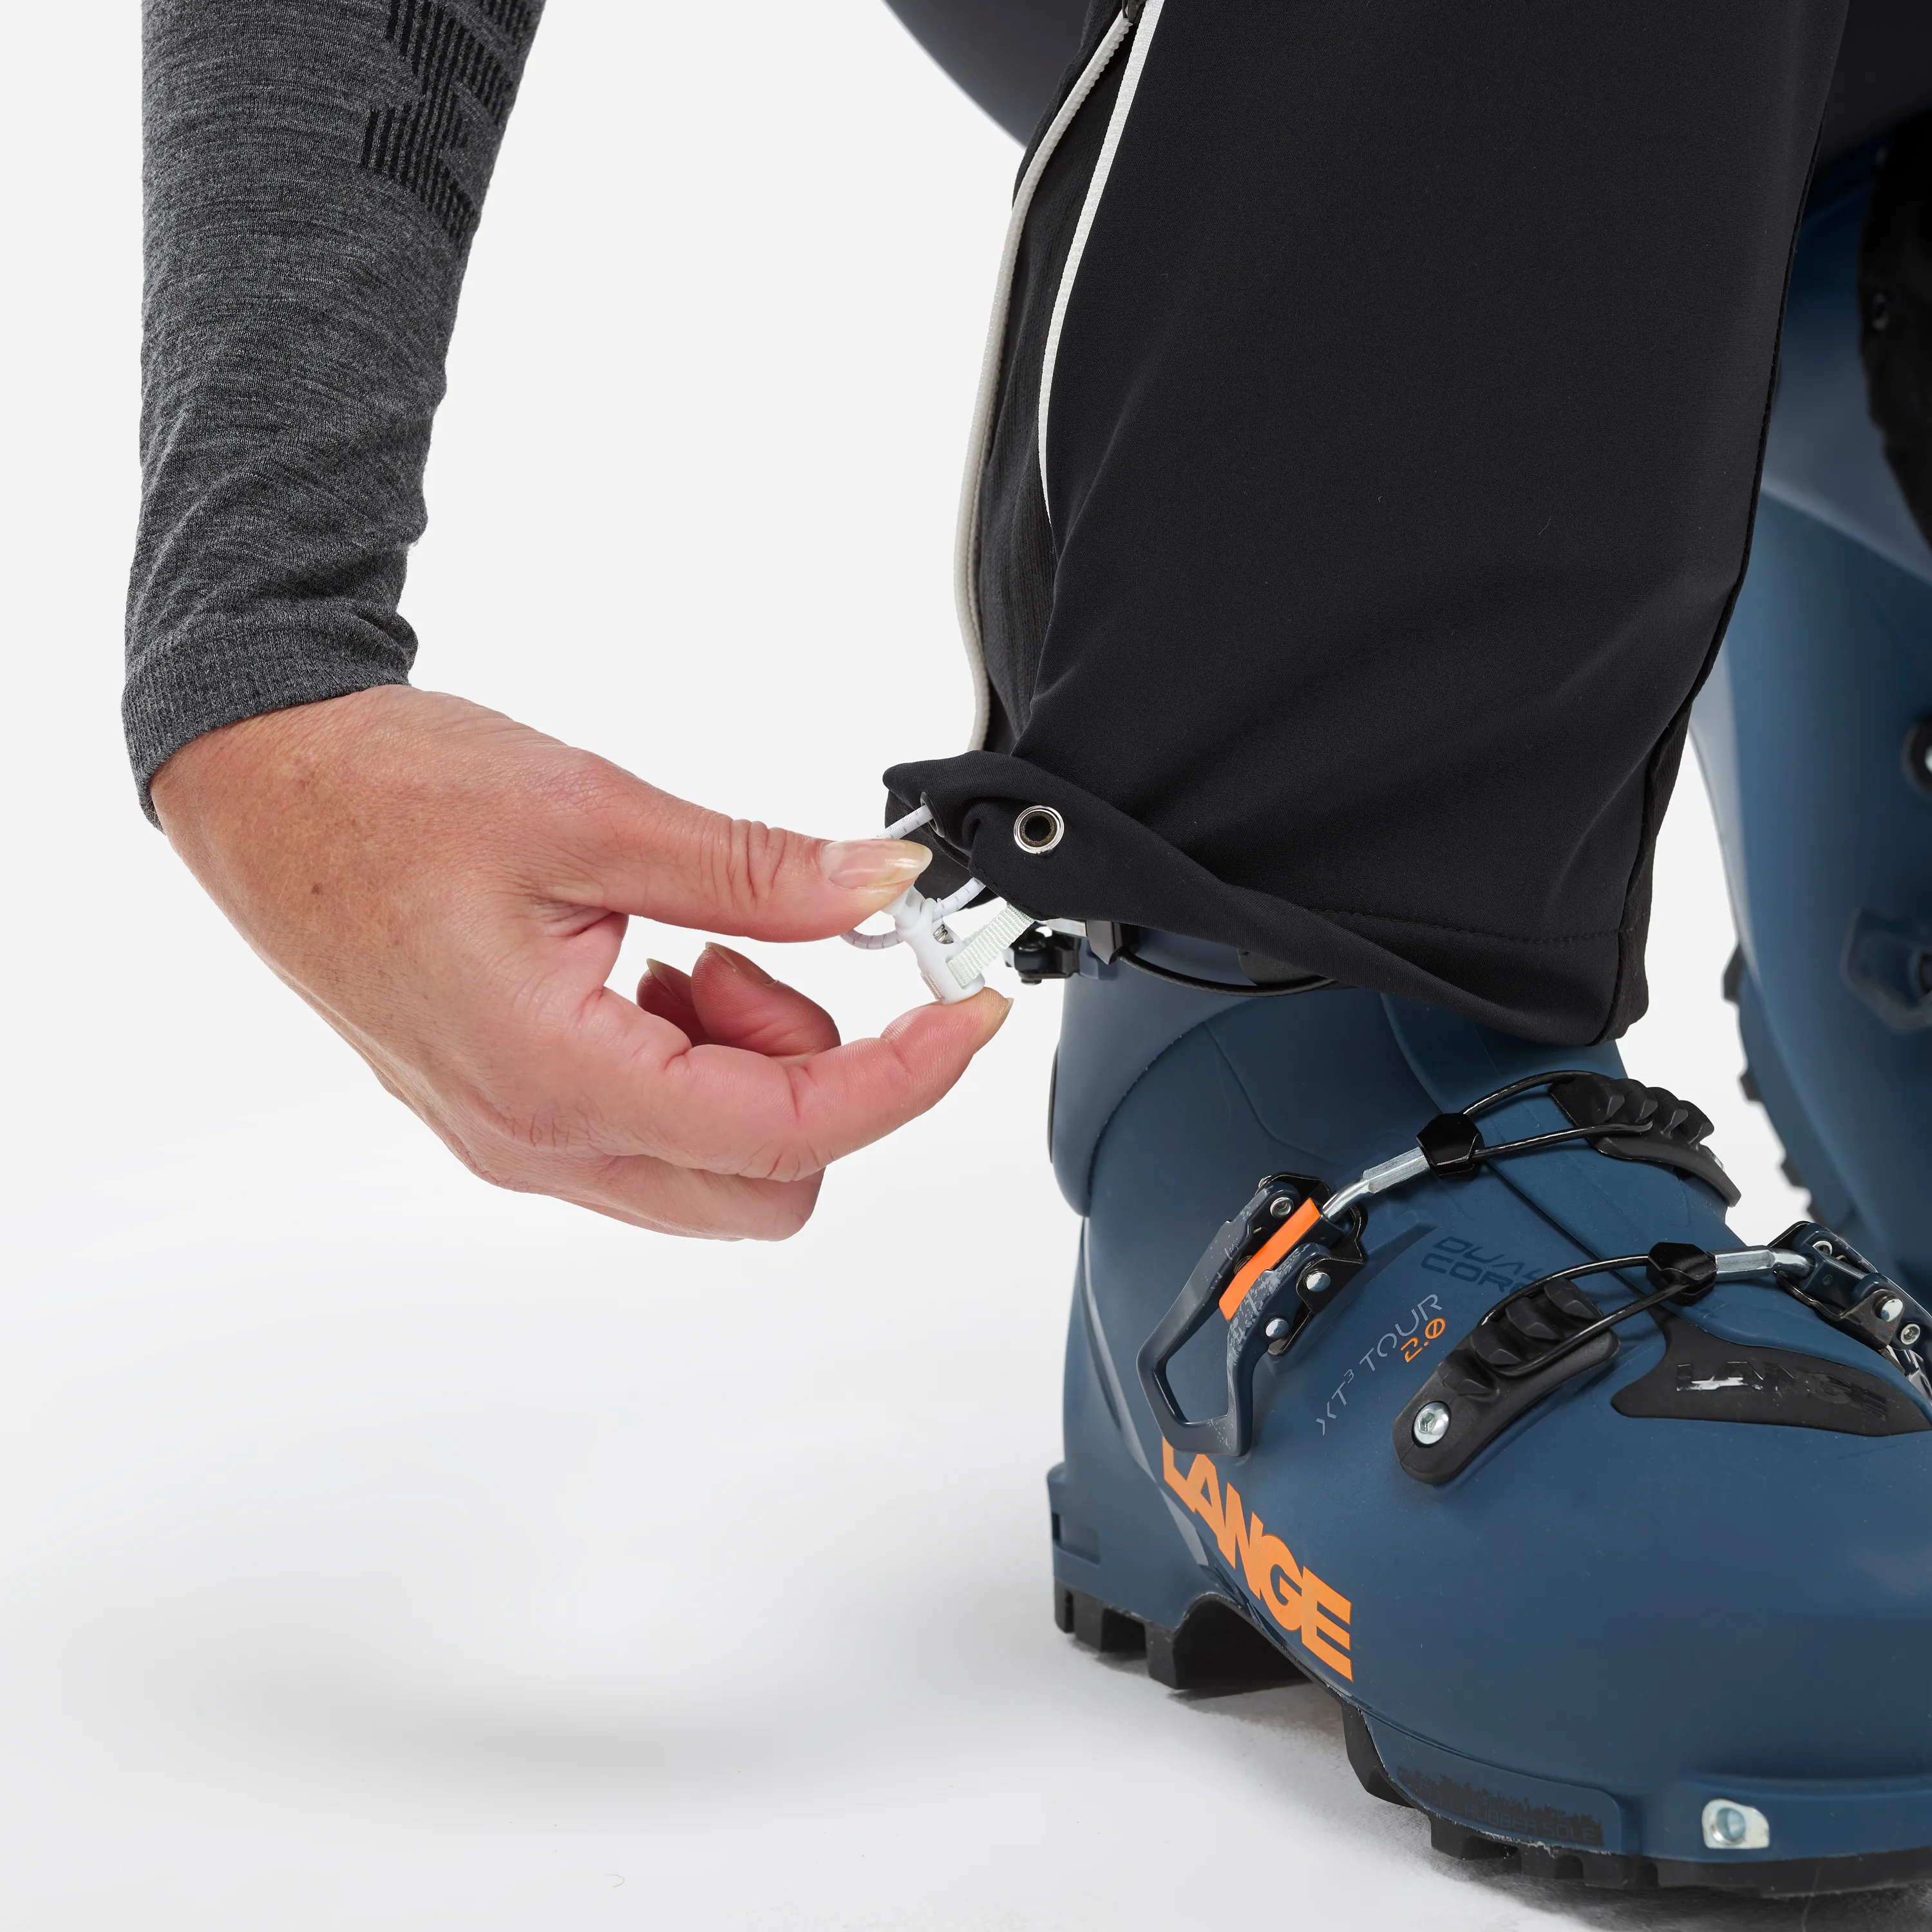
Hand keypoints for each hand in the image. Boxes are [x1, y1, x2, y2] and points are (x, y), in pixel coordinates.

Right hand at [150, 686, 1007, 1237]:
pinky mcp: (519, 1116)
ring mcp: (522, 1142)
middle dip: (816, 1078)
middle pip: (766, 1185)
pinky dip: (697, 1066)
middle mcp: (537, 1142)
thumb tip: (880, 889)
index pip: (788, 1132)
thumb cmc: (386, 797)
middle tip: (769, 957)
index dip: (906, 1078)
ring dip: (749, 1069)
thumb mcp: (594, 813)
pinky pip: (657, 1138)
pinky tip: (653, 971)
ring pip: (715, 1172)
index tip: (964, 1012)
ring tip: (690, 948)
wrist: (268, 794)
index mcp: (555, 1079)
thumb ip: (755, 870)